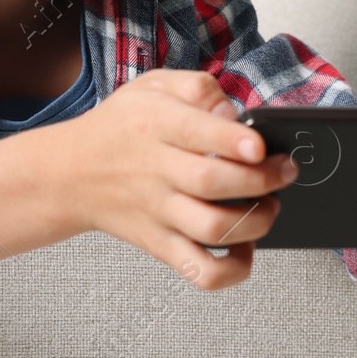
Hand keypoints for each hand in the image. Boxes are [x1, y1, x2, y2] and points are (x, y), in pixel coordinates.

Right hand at [59, 69, 298, 291]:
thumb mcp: (153, 86)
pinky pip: (200, 271)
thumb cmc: (122, 126)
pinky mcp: (160, 244)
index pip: (197, 132)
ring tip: (270, 204)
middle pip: (213, 183)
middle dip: (263, 180)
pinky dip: (232, 270)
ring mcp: (158, 212)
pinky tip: (246, 248)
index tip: (262, 145)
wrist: (70, 173)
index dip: (235, 141)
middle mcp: (156, 170)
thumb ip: (198, 89)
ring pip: (213, 229)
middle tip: (286, 171)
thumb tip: (234, 114)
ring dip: (256, 221)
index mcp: (155, 124)